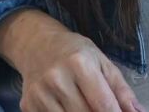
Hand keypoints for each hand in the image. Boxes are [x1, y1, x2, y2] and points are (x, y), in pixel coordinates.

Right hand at [17, 27, 145, 111]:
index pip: (103, 103)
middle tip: (104, 110)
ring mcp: (40, 95)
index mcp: (79, 63)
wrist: (38, 44)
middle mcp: (57, 79)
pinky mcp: (28, 106)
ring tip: (87, 106)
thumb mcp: (101, 61)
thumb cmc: (75, 51)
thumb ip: (120, 88)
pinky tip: (71, 108)